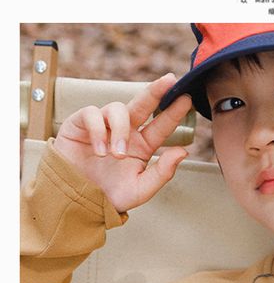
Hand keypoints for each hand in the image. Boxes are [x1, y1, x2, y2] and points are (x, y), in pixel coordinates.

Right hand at [53, 73, 193, 212]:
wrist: (77, 201)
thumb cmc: (109, 195)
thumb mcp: (140, 189)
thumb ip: (162, 173)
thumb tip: (183, 152)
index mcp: (143, 145)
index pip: (161, 125)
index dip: (174, 112)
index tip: (188, 99)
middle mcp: (125, 131)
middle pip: (142, 104)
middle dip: (155, 90)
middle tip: (169, 80)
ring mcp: (104, 125)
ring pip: (117, 109)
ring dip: (120, 130)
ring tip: (117, 155)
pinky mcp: (81, 123)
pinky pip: (92, 114)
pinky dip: (97, 131)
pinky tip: (99, 151)